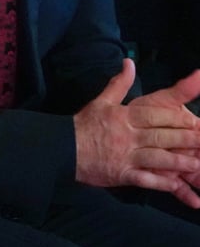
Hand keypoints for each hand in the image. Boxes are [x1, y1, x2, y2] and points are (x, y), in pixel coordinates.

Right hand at [74, 59, 199, 206]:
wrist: (62, 148)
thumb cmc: (84, 125)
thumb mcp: (101, 101)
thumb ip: (119, 84)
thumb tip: (129, 62)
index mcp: (123, 116)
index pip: (154, 115)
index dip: (176, 118)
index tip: (193, 120)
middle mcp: (127, 135)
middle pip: (161, 136)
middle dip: (185, 139)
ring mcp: (125, 156)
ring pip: (157, 158)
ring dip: (178, 162)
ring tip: (197, 164)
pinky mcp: (121, 174)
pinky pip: (145, 178)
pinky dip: (161, 182)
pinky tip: (176, 184)